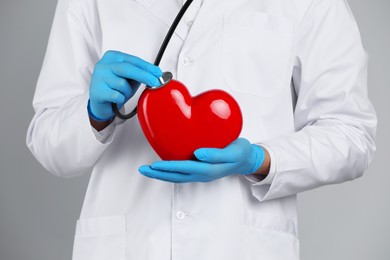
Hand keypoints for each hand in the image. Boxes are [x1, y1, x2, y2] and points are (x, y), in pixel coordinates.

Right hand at [88, 50, 161, 120]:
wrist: (99, 103)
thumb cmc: (115, 88)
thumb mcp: (128, 78)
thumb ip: (139, 74)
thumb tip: (155, 74)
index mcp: (112, 57)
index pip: (133, 60)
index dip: (147, 66)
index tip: (157, 72)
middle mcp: (104, 65)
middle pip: (128, 68)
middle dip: (144, 75)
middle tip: (155, 81)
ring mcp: (99, 77)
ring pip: (122, 84)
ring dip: (127, 92)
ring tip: (122, 94)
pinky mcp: (97, 91)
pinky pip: (117, 95)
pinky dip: (120, 99)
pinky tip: (115, 99)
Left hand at [138, 138, 264, 182]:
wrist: (247, 159)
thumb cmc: (240, 153)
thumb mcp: (233, 151)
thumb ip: (216, 154)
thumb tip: (198, 154)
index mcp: (209, 169)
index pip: (184, 169)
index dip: (168, 167)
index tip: (154, 165)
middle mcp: (203, 174)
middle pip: (176, 176)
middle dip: (158, 174)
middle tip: (143, 169)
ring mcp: (201, 174)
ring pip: (177, 177)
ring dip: (161, 174)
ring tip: (147, 170)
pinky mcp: (200, 170)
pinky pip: (182, 173)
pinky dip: (170, 171)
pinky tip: (163, 166)